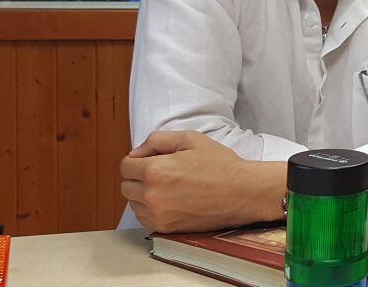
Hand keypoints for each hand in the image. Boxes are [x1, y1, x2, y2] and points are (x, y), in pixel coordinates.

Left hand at [120, 131, 284, 232]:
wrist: (242, 192)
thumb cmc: (220, 165)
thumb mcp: (191, 139)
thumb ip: (158, 139)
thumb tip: (138, 152)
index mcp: (155, 170)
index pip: (125, 166)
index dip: (137, 159)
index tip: (151, 159)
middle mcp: (152, 194)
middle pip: (126, 185)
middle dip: (139, 177)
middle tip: (162, 172)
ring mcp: (158, 214)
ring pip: (134, 203)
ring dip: (144, 194)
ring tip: (169, 187)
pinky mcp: (166, 228)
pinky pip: (144, 218)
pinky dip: (152, 209)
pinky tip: (171, 200)